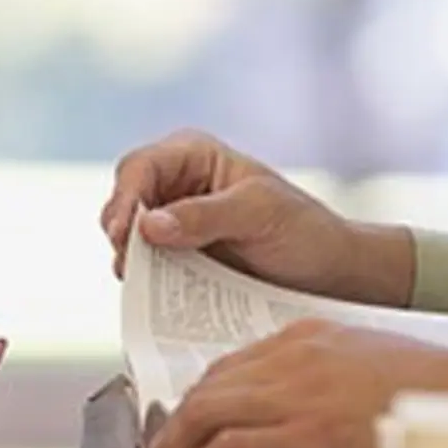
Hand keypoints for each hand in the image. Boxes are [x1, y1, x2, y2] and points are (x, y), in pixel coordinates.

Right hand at [101, 130, 414, 306]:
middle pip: (124, 201)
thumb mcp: (259, 214)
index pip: (140, 167)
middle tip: (127, 263)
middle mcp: (175, 185)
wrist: (327, 274)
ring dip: (129, 258)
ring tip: (141, 279)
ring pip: (127, 237)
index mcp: (193, 155)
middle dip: (120, 231)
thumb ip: (206, 216)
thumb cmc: (303, 231)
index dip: (125, 198)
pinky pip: (145, 267)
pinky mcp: (175, 259)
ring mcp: (172, 224)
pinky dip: (144, 279)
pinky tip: (155, 292)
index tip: (123, 233)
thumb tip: (150, 225)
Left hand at [146, 319, 447, 447]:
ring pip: (204, 416)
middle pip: (208, 388)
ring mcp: (292, 398)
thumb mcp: (366, 353)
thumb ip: (322, 366)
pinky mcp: (299, 439)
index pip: (231, 363)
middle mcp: (290, 360)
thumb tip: (294, 397)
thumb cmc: (431, 385)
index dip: (201, 395)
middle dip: (176, 424)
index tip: (188, 417)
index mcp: (305, 335)